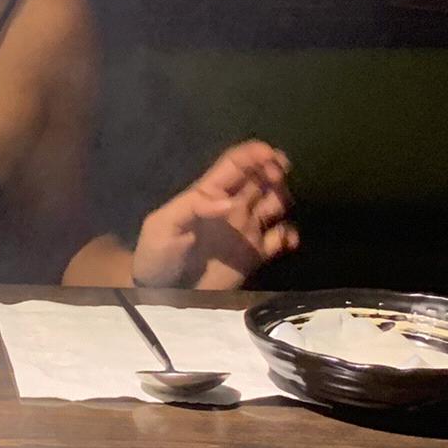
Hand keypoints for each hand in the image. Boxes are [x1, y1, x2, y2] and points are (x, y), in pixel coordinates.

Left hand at [131, 140, 296, 288]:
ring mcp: (245, 229)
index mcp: (209, 194)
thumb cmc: (157, 255)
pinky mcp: (255, 254)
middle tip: (278, 176)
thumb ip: (193, 207)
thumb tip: (230, 203)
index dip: (254, 154)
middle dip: (273, 170)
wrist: (161, 293)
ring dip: (282, 197)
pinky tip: (286, 240)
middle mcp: (232, 206)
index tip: (271, 155)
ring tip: (277, 207)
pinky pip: (280, 238)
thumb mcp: (163, 225)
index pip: (235, 164)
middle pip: (259, 177)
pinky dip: (289, 234)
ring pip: (274, 202)